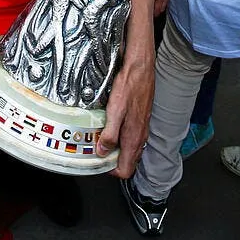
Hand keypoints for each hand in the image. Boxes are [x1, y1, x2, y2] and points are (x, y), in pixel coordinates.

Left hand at [98, 49, 154, 177]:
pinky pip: (131, 137)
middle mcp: (140, 136)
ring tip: (101, 138)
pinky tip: (111, 126)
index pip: (125, 170)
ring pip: (129, 150)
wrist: (140, 69)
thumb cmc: (129, 86)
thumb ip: (109, 134)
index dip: (111, 170)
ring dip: (116, 149)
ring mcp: (141, 128)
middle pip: (127, 162)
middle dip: (112, 161)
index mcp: (133, 138)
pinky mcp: (140, 120)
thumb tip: (102, 151)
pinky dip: (120, 137)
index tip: (99, 162)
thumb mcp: (115, 111)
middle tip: (97, 151)